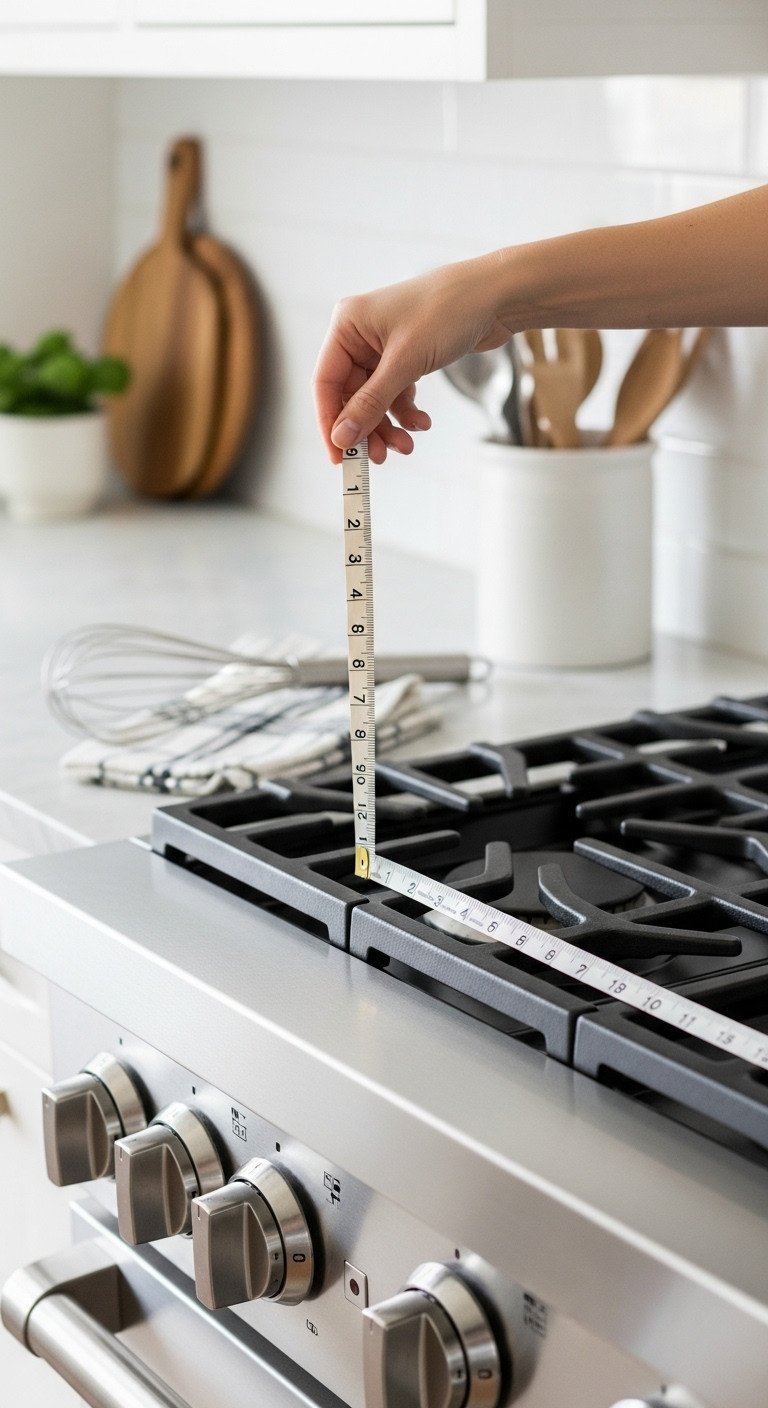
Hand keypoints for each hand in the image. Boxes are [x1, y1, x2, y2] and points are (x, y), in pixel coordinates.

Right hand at [312, 255, 513, 462]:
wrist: (496, 296)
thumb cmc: (448, 312)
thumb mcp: (405, 362)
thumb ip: (370, 403)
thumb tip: (341, 437)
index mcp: (347, 325)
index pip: (325, 383)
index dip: (330, 423)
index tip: (340, 457)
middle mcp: (360, 335)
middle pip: (351, 396)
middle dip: (367, 428)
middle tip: (380, 456)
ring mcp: (383, 346)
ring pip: (374, 399)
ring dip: (388, 425)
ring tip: (406, 445)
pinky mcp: (406, 356)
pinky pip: (396, 393)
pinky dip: (406, 412)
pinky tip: (422, 423)